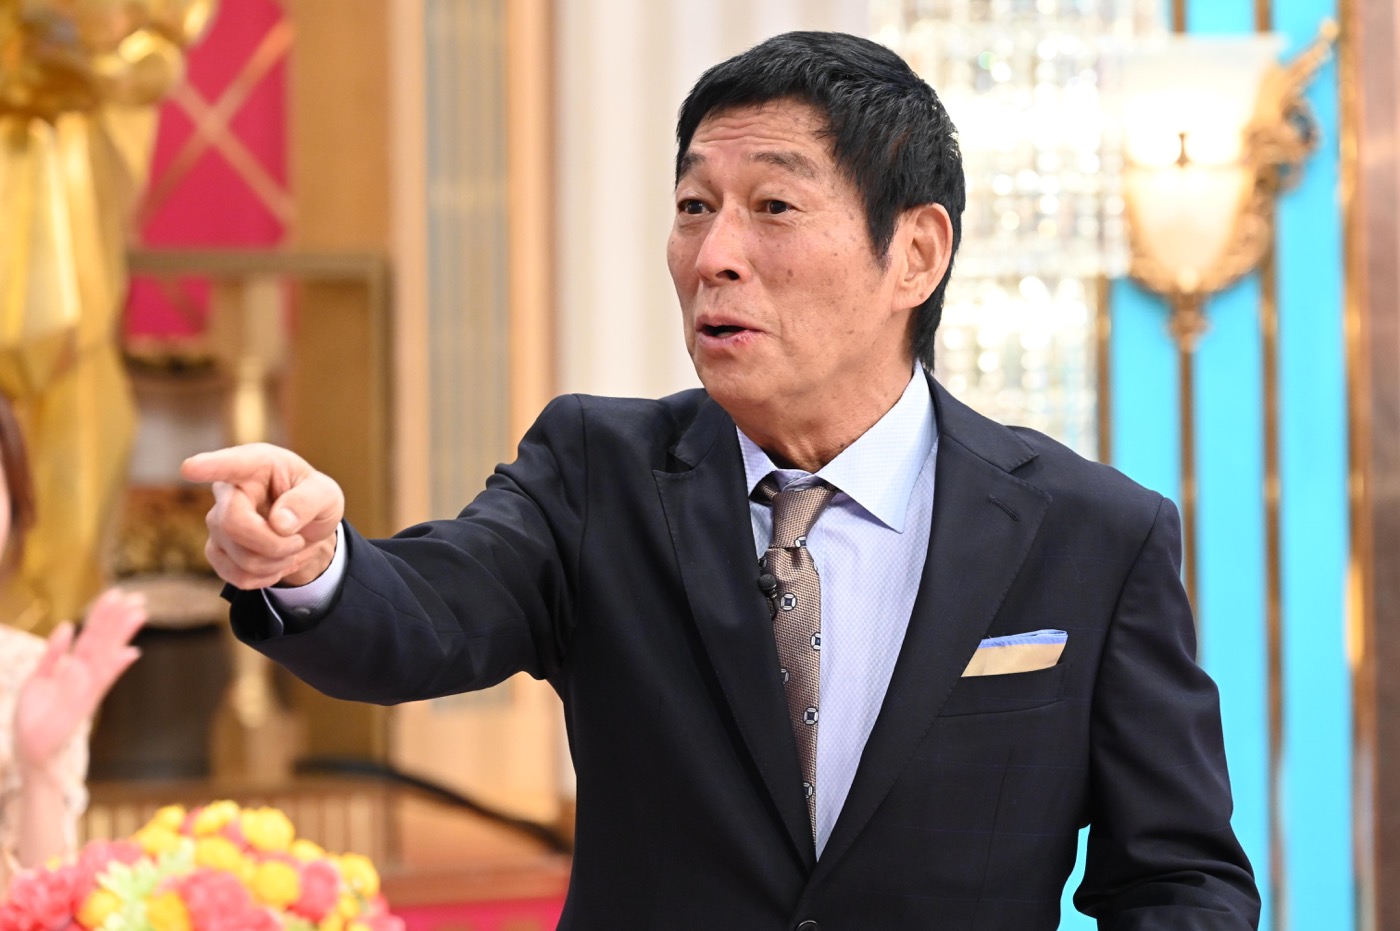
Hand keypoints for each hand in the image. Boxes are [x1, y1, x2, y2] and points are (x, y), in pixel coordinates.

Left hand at [14, 588, 145, 772]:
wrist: (32, 747)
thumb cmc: (36, 714)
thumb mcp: (39, 677)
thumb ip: (53, 653)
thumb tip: (68, 626)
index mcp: (75, 667)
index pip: (92, 635)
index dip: (104, 615)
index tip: (118, 594)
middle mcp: (85, 676)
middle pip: (103, 642)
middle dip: (119, 619)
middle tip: (138, 597)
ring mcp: (86, 690)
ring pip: (106, 656)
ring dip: (122, 636)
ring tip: (138, 615)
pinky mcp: (81, 706)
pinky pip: (95, 682)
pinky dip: (111, 668)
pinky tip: (129, 653)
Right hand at [180, 443, 344, 589]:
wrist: (305, 527)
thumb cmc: (313, 499)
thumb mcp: (326, 494)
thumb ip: (308, 502)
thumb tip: (279, 524)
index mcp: (256, 464)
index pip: (229, 464)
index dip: (209, 466)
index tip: (190, 467)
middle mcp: (229, 491)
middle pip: (233, 524)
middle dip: (274, 544)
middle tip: (298, 541)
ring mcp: (217, 521)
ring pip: (239, 556)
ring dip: (276, 562)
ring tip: (291, 548)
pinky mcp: (215, 549)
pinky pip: (236, 576)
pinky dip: (265, 578)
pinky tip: (277, 562)